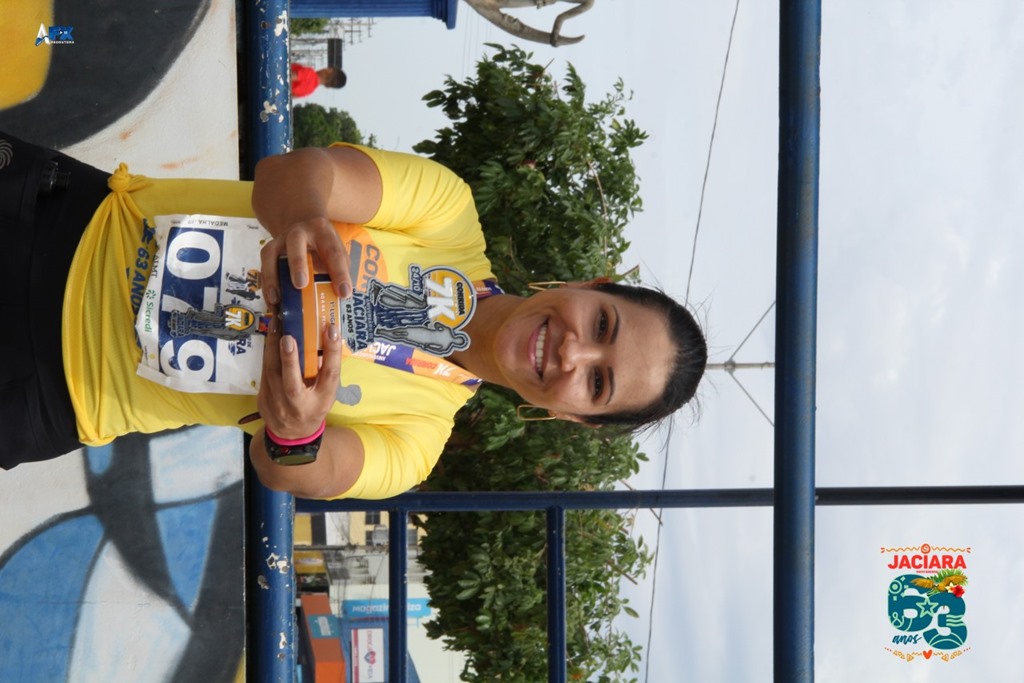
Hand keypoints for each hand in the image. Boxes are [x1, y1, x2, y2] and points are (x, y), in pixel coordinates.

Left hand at [257, 316, 342, 439]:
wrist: (292, 434)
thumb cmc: (314, 406)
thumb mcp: (327, 392)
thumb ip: (327, 370)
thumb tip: (326, 335)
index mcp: (322, 401)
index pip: (330, 376)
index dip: (332, 353)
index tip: (331, 330)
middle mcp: (299, 405)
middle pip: (292, 383)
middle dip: (289, 360)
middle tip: (287, 336)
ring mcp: (277, 405)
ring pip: (272, 374)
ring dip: (272, 349)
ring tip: (275, 325)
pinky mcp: (263, 399)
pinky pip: (264, 373)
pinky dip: (267, 354)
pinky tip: (270, 338)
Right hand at [259, 217, 350, 304]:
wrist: (301, 225)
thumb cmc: (323, 246)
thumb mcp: (336, 252)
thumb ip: (339, 271)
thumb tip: (341, 298)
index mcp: (323, 232)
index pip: (333, 252)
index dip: (340, 273)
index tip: (344, 293)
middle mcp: (299, 232)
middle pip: (295, 242)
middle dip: (297, 263)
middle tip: (301, 284)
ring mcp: (280, 240)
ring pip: (271, 254)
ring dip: (272, 277)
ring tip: (276, 299)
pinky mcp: (268, 250)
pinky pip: (263, 267)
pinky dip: (266, 285)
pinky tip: (271, 302)